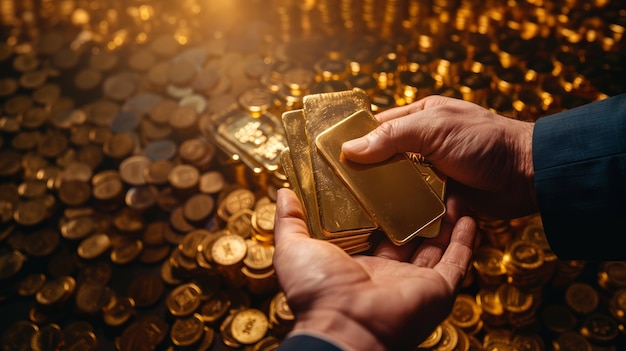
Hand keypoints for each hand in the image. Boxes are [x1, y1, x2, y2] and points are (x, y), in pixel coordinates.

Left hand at [273, 188, 475, 350]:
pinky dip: (466, 239)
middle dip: (416, 212)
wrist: (346, 324)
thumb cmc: (317, 291)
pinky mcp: (437, 287)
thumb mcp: (293, 249)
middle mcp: (389, 273)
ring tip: (448, 190)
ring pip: (436, 245)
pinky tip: (467, 214)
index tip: (387, 180)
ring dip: (444, 220)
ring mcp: (415, 280)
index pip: (375, 232)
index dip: (382, 209)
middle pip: (408, 237)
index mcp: (358, 264)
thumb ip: (289, 222)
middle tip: (421, 180)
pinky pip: (457, 260)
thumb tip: (284, 192)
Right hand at [343, 95, 536, 218]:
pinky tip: (384, 222)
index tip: (328, 159)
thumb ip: (392, 136)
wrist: (527, 176)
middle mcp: (421, 145)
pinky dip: (402, 212)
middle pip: (381, 160)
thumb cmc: (483, 142)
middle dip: (364, 174)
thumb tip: (348, 148)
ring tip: (356, 212)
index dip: (353, 141)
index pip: (376, 128)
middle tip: (338, 191)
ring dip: (382, 196)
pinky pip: (412, 205)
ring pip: (395, 185)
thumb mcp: (435, 129)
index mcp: (418, 118)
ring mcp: (430, 173)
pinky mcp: (439, 198)